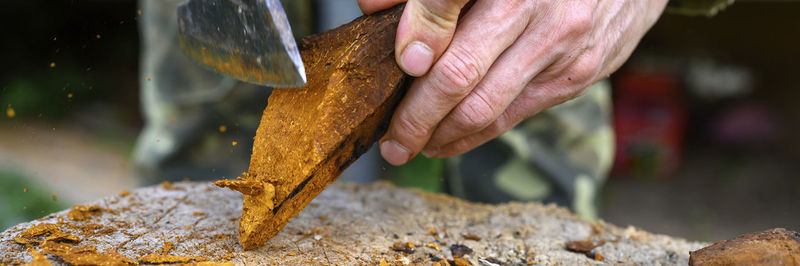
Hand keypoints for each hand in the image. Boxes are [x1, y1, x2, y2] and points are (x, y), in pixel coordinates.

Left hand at [359, 0, 667, 164]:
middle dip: (417, 120)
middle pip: (461, 79)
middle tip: (392, 142)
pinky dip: (479, 133)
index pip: (445, 20)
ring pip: (488, 108)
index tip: (390, 86)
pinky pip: (517, 114)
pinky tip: (452, 138)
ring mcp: (563, 49)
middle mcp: (539, 15)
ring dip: (444, 135)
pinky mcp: (579, 74)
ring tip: (415, 145)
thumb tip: (372, 8)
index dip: (412, 59)